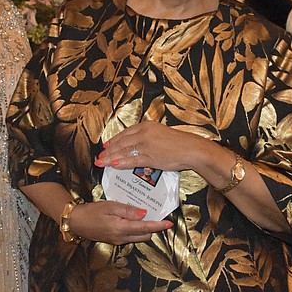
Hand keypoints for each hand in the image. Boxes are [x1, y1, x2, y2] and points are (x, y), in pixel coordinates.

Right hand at [69, 199, 172, 245]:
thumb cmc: (91, 212)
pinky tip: (132, 218)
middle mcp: (121, 238)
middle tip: (156, 213)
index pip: (145, 228)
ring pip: (138, 237)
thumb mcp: (110, 206)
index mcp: (121, 228)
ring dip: (144, 228)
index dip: (158, 226)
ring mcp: (118, 240)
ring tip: (145, 214)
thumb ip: (127, 210)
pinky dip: (135, 229)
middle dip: (152, 227)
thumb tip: (144, 213)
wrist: (76, 222)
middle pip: (144, 235)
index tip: (169, 223)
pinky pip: (130, 236)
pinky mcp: (114, 240)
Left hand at [96, 121, 225, 172]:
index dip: (114, 140)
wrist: (192, 149)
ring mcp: (146, 145)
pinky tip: (113, 165)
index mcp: (146, 126)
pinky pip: (132, 160)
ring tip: (102, 162)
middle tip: (99, 156)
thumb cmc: (179, 143)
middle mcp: (144, 133)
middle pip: (121, 142)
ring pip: (124, 151)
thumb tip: (136, 145)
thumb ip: (147, 138)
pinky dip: (121, 162)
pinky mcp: (150, 156)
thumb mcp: (160, 134)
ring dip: (111, 157)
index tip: (106, 146)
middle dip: (109, 150)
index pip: (125, 133)